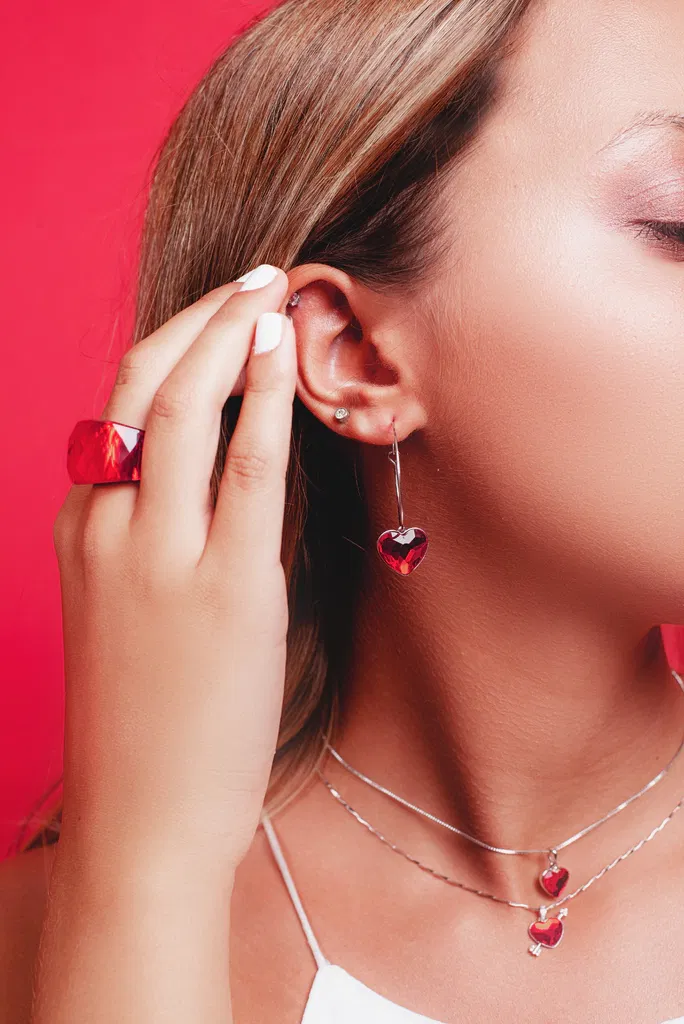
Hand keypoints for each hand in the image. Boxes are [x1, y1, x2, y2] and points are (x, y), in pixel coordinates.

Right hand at [53, 265, 295, 867]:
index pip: (119, 409)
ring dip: (228, 335)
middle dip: (197, 318)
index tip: (221, 317)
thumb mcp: (136, 609)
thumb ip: (170, 533)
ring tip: (273, 291)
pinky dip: (264, 401)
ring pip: (180, 409)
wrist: (145, 818)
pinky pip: (245, 470)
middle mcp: (108, 528)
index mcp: (83, 528)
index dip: (175, 348)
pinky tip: (284, 354)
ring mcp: (160, 556)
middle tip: (251, 278)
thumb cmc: (149, 718)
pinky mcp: (223, 588)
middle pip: (138, 385)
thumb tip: (239, 465)